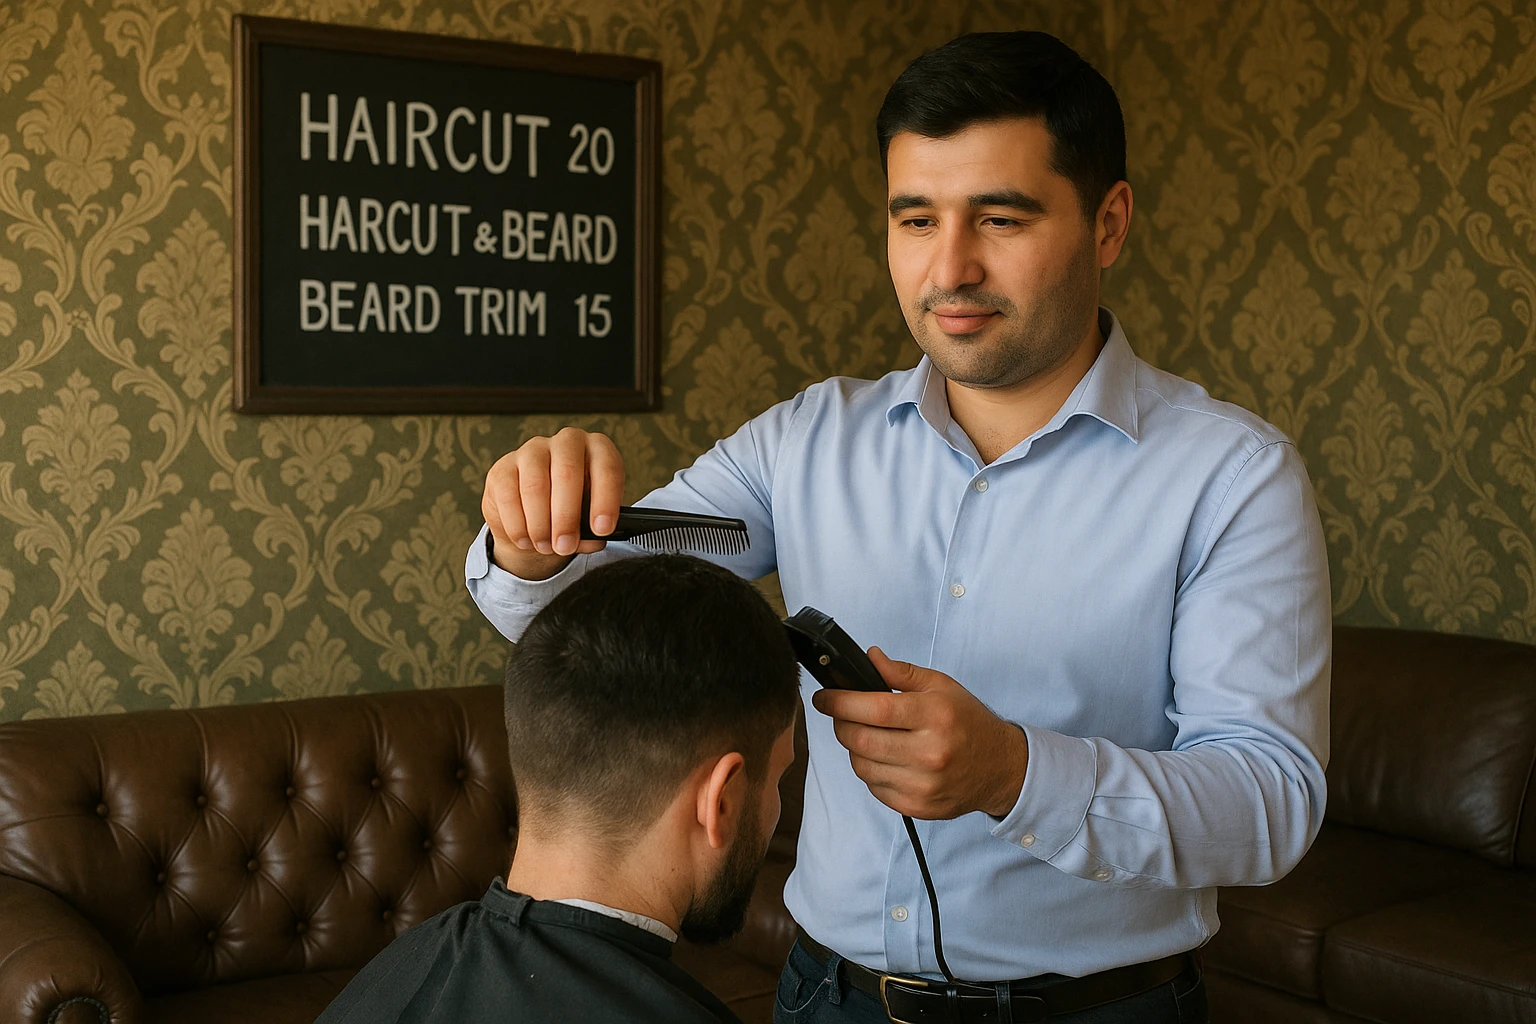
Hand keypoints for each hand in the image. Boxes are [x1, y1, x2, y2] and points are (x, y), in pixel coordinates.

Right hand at [481, 427, 624, 580]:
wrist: (535, 514)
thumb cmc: (572, 510)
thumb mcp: (590, 520)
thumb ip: (594, 530)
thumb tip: (594, 540)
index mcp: (597, 449)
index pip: (607, 467)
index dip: (606, 500)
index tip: (601, 530)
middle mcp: (566, 441)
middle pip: (567, 473)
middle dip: (566, 517)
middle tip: (565, 546)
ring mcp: (532, 450)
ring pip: (535, 487)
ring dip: (540, 525)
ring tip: (545, 546)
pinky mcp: (504, 467)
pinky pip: (508, 497)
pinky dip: (518, 525)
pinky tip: (526, 540)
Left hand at [810, 648, 1028, 818]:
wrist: (1000, 768)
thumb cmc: (969, 722)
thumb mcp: (942, 687)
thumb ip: (901, 672)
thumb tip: (869, 658)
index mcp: (934, 715)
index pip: (874, 708)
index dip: (840, 702)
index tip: (824, 697)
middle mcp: (929, 752)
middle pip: (860, 740)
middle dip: (841, 724)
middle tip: (841, 714)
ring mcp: (923, 784)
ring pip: (861, 766)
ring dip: (854, 748)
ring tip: (867, 734)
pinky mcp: (917, 807)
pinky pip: (874, 788)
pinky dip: (870, 770)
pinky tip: (883, 757)